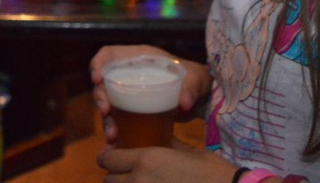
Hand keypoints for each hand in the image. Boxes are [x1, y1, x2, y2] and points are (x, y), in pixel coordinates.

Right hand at [89, 45, 212, 144]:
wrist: (199, 98)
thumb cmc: (194, 79)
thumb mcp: (196, 79)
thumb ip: (191, 88)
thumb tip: (184, 103)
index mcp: (139, 59)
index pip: (109, 54)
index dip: (98, 63)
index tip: (97, 79)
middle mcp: (129, 74)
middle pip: (104, 82)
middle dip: (100, 97)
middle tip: (106, 112)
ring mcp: (129, 93)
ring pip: (108, 104)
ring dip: (106, 120)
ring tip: (112, 136)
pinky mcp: (133, 111)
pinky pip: (117, 120)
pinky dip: (115, 132)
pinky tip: (115, 145)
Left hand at [98, 145, 238, 182]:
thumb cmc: (212, 171)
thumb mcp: (189, 152)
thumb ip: (168, 146)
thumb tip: (161, 141)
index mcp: (146, 159)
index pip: (107, 159)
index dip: (108, 157)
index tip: (113, 157)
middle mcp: (139, 180)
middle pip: (109, 180)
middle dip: (115, 176)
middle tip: (128, 174)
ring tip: (139, 182)